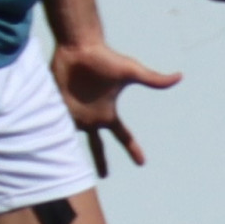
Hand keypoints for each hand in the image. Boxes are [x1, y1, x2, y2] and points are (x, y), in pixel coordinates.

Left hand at [52, 38, 182, 164]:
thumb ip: (153, 79)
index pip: (123, 136)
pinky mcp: (56, 108)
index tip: (142, 163)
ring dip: (69, 152)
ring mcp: (73, 114)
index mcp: (108, 113)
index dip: (133, 150)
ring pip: (71, 140)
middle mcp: (91, 116)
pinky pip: (52, 127)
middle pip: (97, 145)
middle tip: (104, 176)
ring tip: (64, 169)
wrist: (78, 47)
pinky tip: (45, 153)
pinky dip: (50, 138)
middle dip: (101, 161)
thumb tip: (180, 76)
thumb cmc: (104, 59)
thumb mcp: (131, 72)